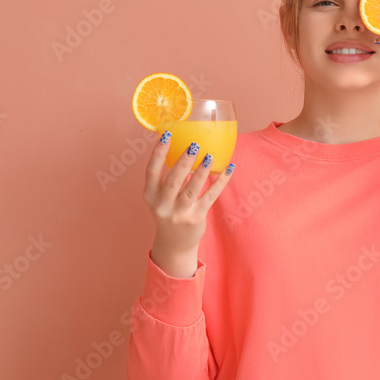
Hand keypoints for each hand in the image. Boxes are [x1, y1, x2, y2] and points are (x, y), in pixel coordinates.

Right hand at [143, 135, 233, 256]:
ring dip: (202, 171)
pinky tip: (229, 169)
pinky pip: (210, 196)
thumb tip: (184, 146)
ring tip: (209, 155)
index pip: (151, 171)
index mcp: (150, 195)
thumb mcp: (161, 196)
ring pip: (192, 189)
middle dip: (184, 162)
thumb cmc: (169, 210)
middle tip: (194, 145)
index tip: (167, 135)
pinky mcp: (196, 217)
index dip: (158, 152)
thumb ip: (168, 177)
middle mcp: (162, 205)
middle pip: (173, 180)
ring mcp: (179, 213)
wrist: (174, 243)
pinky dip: (221, 182)